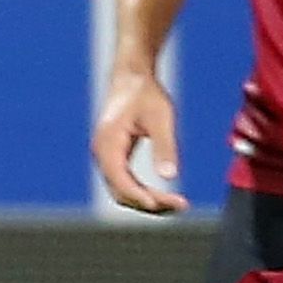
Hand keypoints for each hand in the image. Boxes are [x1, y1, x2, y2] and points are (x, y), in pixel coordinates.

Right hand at [91, 67, 183, 214]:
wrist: (132, 77)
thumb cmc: (146, 93)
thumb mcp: (161, 117)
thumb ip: (165, 146)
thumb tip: (170, 176)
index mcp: (108, 144)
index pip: (121, 181)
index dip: (141, 197)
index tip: (164, 205)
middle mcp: (102, 154)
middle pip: (122, 192)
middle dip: (150, 203)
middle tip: (180, 205)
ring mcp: (106, 158)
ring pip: (123, 192)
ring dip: (148, 202)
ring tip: (176, 205)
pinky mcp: (114, 158)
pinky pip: (126, 184)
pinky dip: (144, 193)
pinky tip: (164, 196)